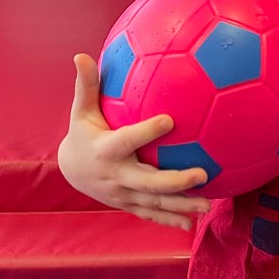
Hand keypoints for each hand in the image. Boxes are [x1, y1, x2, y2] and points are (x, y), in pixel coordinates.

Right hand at [57, 54, 210, 229]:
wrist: (71, 170)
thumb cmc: (83, 132)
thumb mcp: (81, 110)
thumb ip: (86, 85)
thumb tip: (82, 54)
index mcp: (106, 150)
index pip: (128, 140)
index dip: (147, 131)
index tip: (169, 119)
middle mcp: (116, 176)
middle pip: (147, 182)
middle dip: (174, 181)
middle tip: (201, 174)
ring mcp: (122, 194)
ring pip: (154, 203)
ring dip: (181, 205)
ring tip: (207, 207)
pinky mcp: (128, 204)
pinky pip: (151, 214)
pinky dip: (170, 220)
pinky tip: (192, 224)